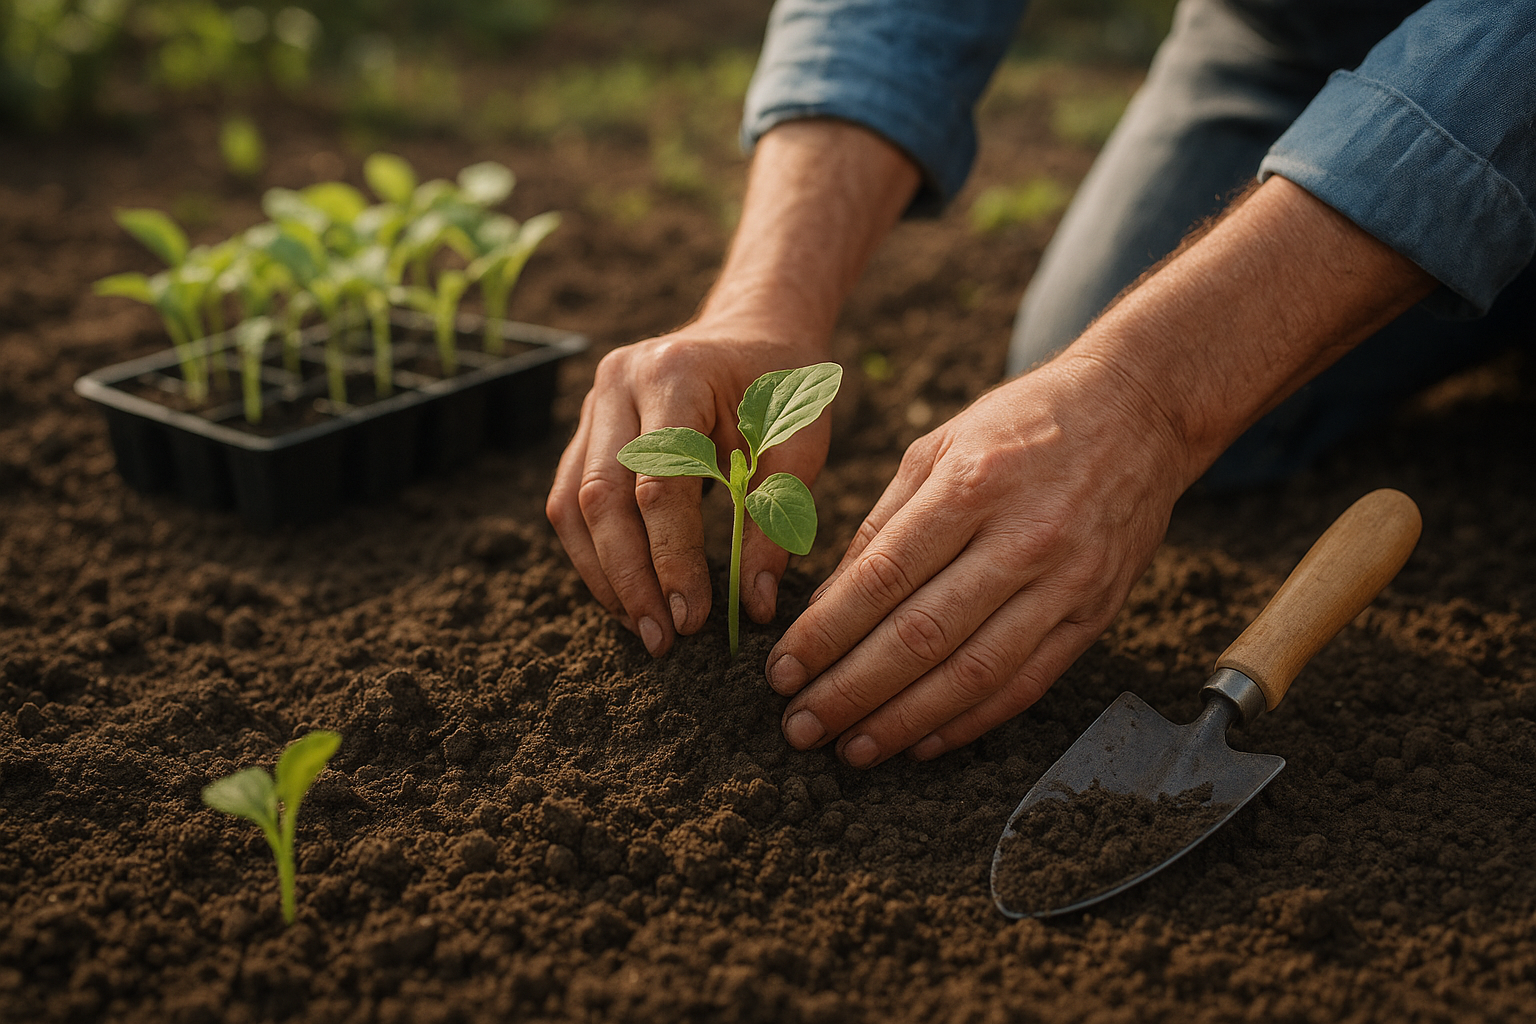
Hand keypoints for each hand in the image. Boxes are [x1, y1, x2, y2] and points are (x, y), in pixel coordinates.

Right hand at [547, 327, 828, 655]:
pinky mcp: (586, 427)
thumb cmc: (784, 385)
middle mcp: (618, 383)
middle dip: (629, 578)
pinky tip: (624, 595)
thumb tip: (752, 604)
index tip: (694, 617)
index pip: (659, 483)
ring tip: (642, 627)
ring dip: (603, 574)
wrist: (755, 329)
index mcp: (674, 374)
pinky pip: (569, 499)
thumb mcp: (801, 441)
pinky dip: (593, 553)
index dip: (671, 558)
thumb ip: (777, 517)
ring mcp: (592, 402)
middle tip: (662, 638)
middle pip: (601, 497)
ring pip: (572, 504)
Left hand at [764, 356, 1192, 766]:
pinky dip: (970, 722)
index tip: (782, 672)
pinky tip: (923, 742)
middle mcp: (1022, 539)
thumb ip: (881, 525)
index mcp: (971, 486)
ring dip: (904, 721)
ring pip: (973, 673)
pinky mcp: (1095, 615)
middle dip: (851, 690)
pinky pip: (1026, 684)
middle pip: (922, 636)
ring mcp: (1066, 582)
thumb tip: (826, 605)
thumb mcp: (939, 446)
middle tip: (801, 727)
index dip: (826, 633)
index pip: (882, 578)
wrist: (1139, 411)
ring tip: (853, 748)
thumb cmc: (1023, 424)